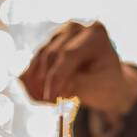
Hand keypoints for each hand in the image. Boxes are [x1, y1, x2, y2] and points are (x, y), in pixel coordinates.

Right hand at [18, 21, 136, 118]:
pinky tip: (39, 99)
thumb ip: (77, 85)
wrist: (105, 81)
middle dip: (46, 84)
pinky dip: (31, 86)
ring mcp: (57, 36)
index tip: (49, 100)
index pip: (68, 54)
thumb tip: (53, 90)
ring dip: (36, 87)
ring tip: (48, 104)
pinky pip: (30, 67)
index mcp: (94, 34)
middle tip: (52, 106)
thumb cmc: (106, 84)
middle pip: (50, 56)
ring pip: (37, 61)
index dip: (55, 77)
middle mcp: (74, 29)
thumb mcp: (98, 86)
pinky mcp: (45, 47)